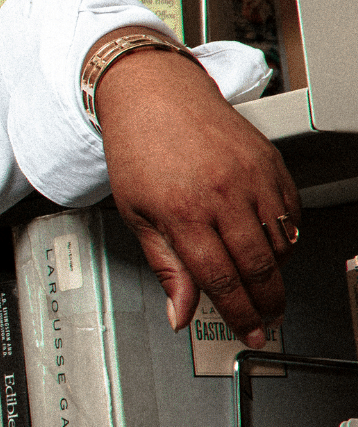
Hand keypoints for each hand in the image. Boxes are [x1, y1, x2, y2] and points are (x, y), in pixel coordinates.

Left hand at [96, 41, 298, 344]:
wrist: (154, 94)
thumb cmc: (138, 149)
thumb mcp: (135, 214)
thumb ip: (165, 265)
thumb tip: (180, 311)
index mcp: (184, 212)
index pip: (221, 278)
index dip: (238, 314)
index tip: (248, 333)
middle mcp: (223, 194)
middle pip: (259, 266)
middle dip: (266, 303)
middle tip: (266, 321)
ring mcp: (252, 176)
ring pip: (280, 242)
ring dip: (277, 272)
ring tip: (264, 287)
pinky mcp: (270, 162)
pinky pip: (291, 212)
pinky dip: (286, 236)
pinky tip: (270, 246)